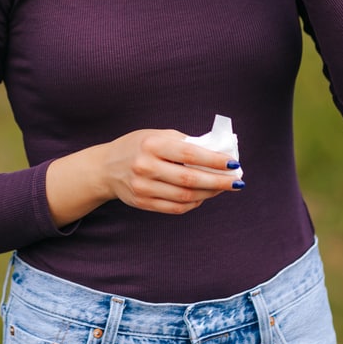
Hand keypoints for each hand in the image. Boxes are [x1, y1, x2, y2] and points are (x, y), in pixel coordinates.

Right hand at [46, 129, 242, 226]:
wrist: (105, 168)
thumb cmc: (137, 146)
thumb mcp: (156, 135)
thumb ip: (184, 143)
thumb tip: (217, 152)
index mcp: (152, 144)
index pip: (190, 154)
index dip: (214, 160)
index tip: (233, 164)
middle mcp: (146, 166)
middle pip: (190, 179)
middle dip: (218, 182)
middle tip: (237, 181)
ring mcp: (143, 187)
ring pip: (186, 196)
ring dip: (209, 194)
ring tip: (222, 188)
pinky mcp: (143, 203)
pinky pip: (176, 208)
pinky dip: (194, 203)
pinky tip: (203, 197)